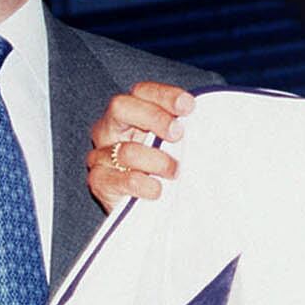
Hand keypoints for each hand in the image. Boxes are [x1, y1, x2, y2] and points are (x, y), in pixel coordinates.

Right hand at [85, 82, 195, 211]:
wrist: (153, 212)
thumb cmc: (165, 173)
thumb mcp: (177, 147)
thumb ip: (182, 131)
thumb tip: (206, 121)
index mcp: (131, 113)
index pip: (142, 91)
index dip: (165, 95)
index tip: (188, 106)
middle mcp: (111, 129)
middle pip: (121, 106)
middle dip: (154, 117)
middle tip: (177, 134)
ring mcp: (101, 154)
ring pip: (125, 149)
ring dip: (156, 160)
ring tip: (174, 172)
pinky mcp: (99, 181)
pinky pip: (118, 179)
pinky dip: (142, 184)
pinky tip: (156, 190)